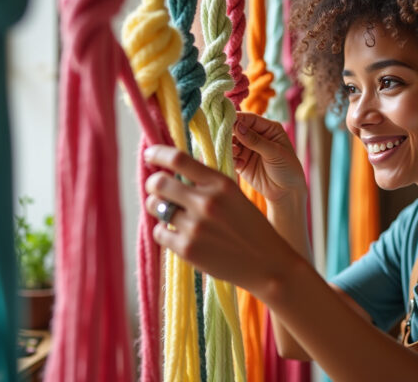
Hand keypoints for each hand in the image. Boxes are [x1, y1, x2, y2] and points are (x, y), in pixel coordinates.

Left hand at [143, 145, 299, 295]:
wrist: (268, 265)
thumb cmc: (250, 228)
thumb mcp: (234, 196)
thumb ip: (207, 183)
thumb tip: (172, 169)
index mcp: (220, 184)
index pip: (178, 159)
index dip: (157, 153)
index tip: (149, 155)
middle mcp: (206, 202)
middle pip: (159, 182)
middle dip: (153, 183)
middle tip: (156, 187)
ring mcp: (195, 227)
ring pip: (155, 207)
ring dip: (157, 207)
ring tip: (170, 212)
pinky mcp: (187, 250)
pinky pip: (159, 232)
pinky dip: (164, 231)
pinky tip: (178, 233)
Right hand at [232, 112, 306, 203]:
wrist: (287, 192)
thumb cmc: (288, 169)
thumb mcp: (275, 152)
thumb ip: (255, 140)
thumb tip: (237, 126)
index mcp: (268, 128)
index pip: (249, 119)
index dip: (237, 118)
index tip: (226, 120)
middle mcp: (256, 136)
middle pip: (237, 129)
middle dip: (230, 132)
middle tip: (224, 137)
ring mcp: (247, 149)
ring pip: (232, 143)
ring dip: (230, 146)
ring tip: (235, 152)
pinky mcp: (241, 163)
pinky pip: (231, 157)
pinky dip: (231, 158)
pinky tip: (239, 164)